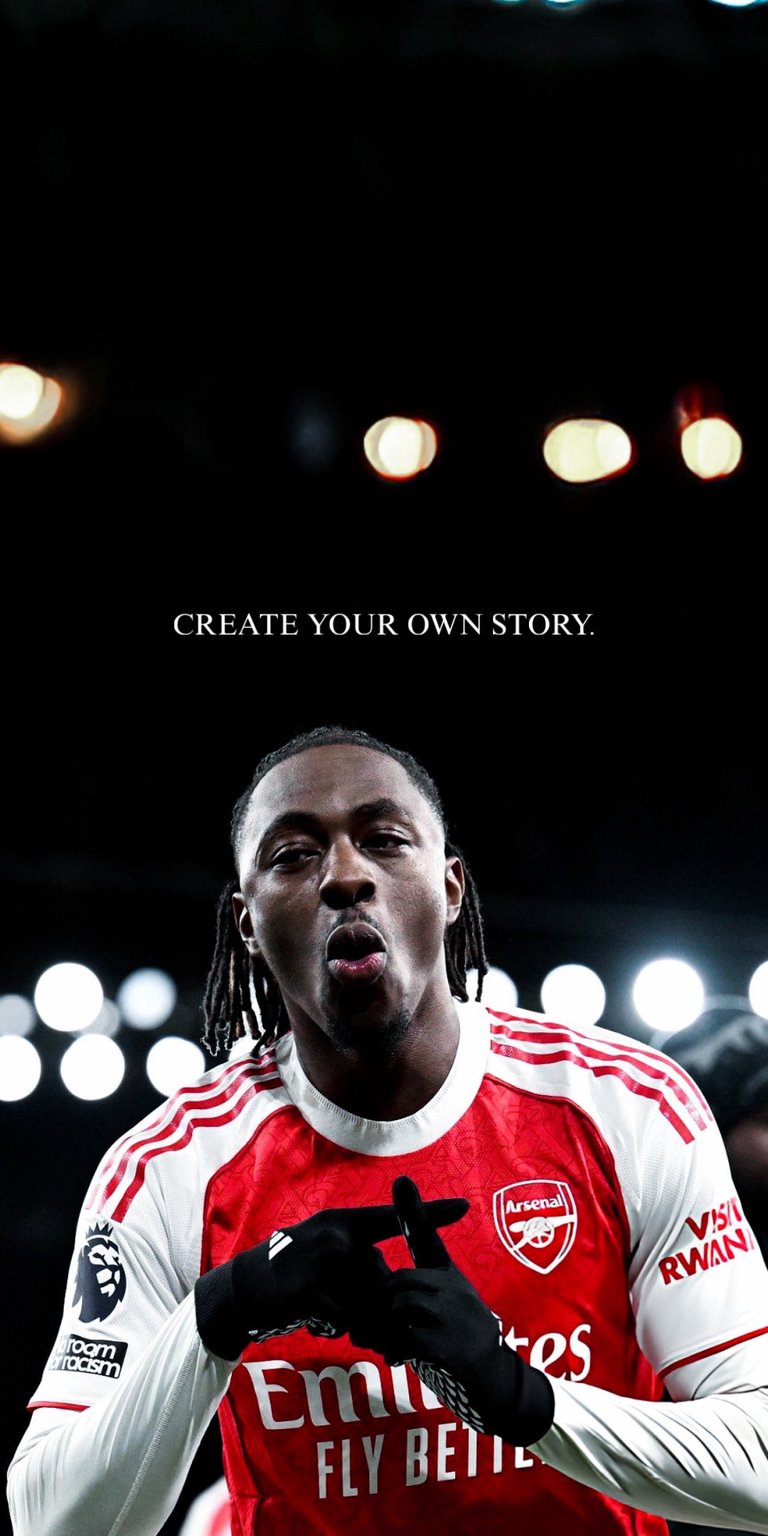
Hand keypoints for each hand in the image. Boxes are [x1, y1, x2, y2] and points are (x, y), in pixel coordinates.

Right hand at [194, 1194, 467, 1360]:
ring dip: (357, 1322)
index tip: (466, 1207)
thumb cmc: (290, 1275)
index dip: (430, 1213)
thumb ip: (358, 1264)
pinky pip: (345, 1318)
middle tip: (358, 1323)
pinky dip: (334, 1326)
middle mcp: (338, 1233)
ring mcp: (325, 1257)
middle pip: (383, 1280)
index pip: (392, 1218)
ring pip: (368, 1302)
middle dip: (378, 1311)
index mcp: (344, 1222)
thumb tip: (392, 1294)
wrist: (244, 1290)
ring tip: (328, 1314)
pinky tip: (315, 1318)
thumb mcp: (324, 1256)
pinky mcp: (313, 1285)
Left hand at [350, 1176, 554, 1445]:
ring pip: (397, 1304)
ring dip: (379, 1328)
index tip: (401, 1178)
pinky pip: (405, 1337)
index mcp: (447, 1276)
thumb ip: (411, 1298)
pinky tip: (395, 1359)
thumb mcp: (442, 1311)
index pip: (425, 1237)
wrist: (497, 1382)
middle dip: (373, 1303)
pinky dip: (392, 1350)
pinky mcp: (448, 1345)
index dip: (413, 1210)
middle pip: (395, 1280)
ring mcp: (452, 1315)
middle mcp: (452, 1288)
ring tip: (380, 1344)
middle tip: (363, 1327)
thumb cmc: (462, 1343)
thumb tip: (377, 1297)